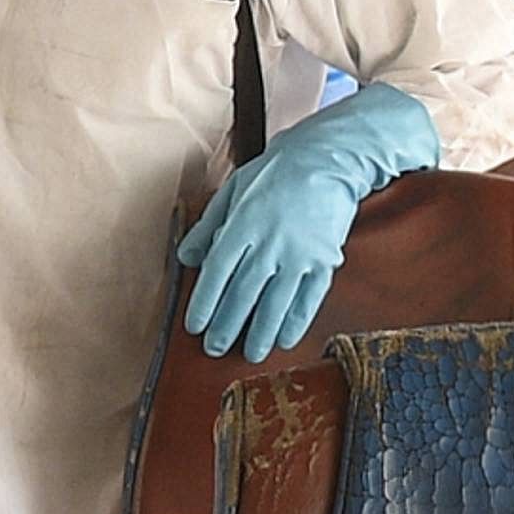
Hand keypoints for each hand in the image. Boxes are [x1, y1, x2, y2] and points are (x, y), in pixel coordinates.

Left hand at [176, 82, 442, 359]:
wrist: (327, 160)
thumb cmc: (274, 174)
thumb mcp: (232, 191)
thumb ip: (208, 227)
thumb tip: (186, 259)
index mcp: (242, 225)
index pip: (217, 273)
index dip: (204, 304)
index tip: (194, 327)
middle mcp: (269, 244)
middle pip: (243, 294)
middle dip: (227, 326)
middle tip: (215, 349)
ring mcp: (299, 254)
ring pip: (275, 303)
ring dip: (261, 332)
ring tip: (251, 353)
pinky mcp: (324, 260)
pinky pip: (308, 299)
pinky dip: (295, 321)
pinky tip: (285, 339)